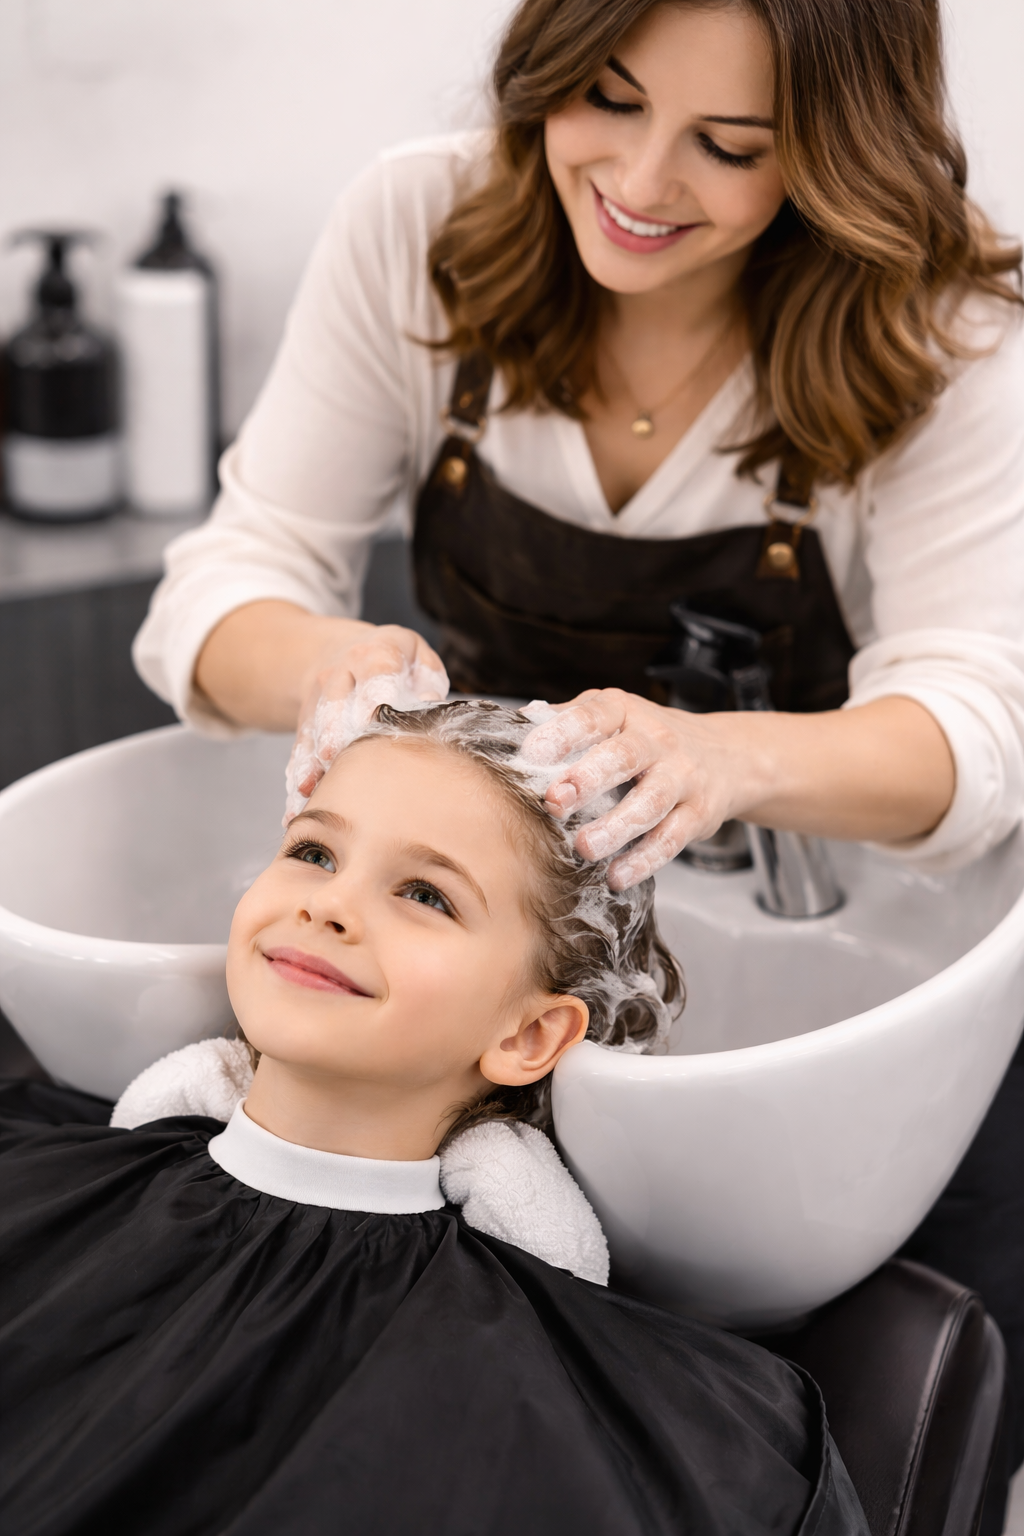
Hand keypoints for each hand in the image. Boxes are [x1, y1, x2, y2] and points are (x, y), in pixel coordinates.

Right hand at [287, 623, 447, 808]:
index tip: (373, 712)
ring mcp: (318, 700)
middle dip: (333, 730)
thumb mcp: (418, 660)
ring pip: (312, 731)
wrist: (347, 654)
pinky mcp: (305, 724)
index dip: (373, 691)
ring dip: (310, 762)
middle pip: (334, 702)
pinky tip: (295, 808)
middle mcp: (340, 675)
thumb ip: (426, 681)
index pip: (374, 671)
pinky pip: (299, 752)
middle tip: (334, 756)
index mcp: (374, 656)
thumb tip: (428, 706)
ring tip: (309, 791)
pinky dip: (298, 780)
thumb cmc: (397, 666)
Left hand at [520, 689, 755, 891]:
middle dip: (588, 779)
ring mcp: (681, 777)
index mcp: (625, 711)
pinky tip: (616, 876)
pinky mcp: (698, 813)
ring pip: (650, 802)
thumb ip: (566, 721)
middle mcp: (657, 739)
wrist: (726, 756)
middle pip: (624, 757)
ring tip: (584, 848)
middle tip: (554, 801)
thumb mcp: (612, 718)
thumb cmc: (647, 739)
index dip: (563, 732)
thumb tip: (510, 730)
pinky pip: (671, 838)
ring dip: (616, 826)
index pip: (594, 716)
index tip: (532, 753)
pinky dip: (644, 860)